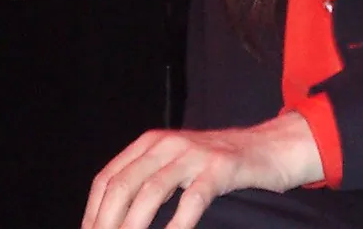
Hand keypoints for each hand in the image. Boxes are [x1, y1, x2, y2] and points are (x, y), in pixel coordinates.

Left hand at [81, 112, 323, 228]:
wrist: (269, 148)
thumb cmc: (218, 165)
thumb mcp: (176, 164)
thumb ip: (148, 181)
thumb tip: (114, 218)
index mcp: (150, 143)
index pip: (108, 177)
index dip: (93, 212)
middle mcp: (166, 144)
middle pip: (123, 185)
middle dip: (108, 222)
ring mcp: (193, 154)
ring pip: (150, 192)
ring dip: (133, 226)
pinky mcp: (219, 167)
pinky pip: (191, 199)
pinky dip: (176, 225)